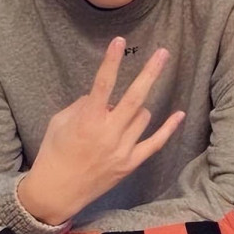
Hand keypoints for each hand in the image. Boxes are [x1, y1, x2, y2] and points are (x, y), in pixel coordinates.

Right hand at [18, 37, 184, 224]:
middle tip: (163, 53)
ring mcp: (122, 149)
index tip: (119, 41)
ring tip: (117, 119)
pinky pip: (155, 142)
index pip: (103, 83)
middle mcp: (108, 133)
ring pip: (143, 116)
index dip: (111, 61)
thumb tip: (103, 97)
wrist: (56, 192)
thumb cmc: (54, 153)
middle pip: (135, 96)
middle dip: (150, 72)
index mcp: (87, 120)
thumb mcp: (59, 122)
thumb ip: (82, 105)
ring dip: (135, 109)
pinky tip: (179, 114)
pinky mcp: (131, 163)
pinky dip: (168, 128)